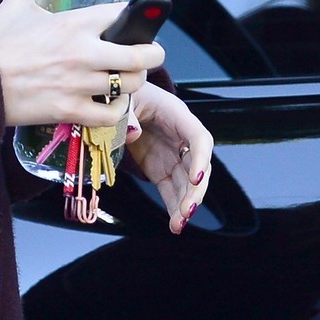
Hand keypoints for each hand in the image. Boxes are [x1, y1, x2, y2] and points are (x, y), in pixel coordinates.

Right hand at [0, 0, 164, 129]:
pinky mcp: (71, 110)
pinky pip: (111, 114)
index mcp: (74, 24)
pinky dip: (117, 110)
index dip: (137, 17)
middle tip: (148, 54)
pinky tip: (111, 104)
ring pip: (131, 84)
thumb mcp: (17, 5)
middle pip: (142, 55)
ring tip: (128, 79)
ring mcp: (79, 84)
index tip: (138, 22)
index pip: (124, 15)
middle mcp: (84, 53)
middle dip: (152, 53)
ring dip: (134, 82)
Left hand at [124, 82, 212, 233]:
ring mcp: (173, 155)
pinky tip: (174, 226)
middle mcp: (181, 138)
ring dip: (185, 205)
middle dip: (195, 190)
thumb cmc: (125, 93)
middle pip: (197, 166)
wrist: (120, 98)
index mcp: (177, 115)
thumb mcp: (122, 98)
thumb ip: (127, 114)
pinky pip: (171, 191)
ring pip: (187, 184)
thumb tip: (134, 134)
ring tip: (178, 226)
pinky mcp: (162, 169)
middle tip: (187, 211)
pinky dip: (173, 208)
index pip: (198, 138)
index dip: (200, 159)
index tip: (195, 178)